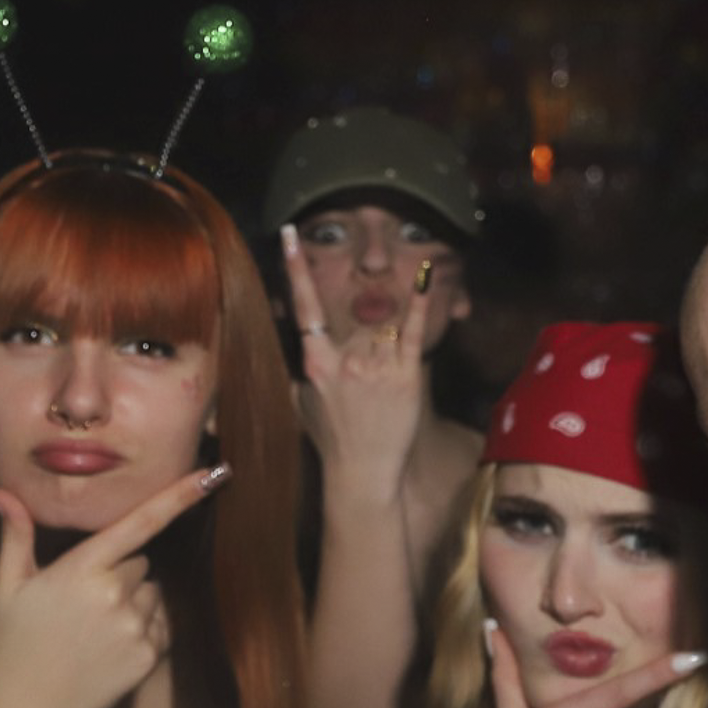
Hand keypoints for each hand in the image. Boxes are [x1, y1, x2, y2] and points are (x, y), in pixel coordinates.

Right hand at [0, 468, 217, 707]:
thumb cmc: (12, 647)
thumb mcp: (5, 588)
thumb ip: (14, 535)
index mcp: (82, 569)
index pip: (140, 522)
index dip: (180, 495)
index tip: (214, 473)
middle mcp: (114, 595)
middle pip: (140, 561)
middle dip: (119, 571)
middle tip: (82, 601)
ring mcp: (135, 628)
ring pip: (153, 593)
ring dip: (134, 601)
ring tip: (93, 628)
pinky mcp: (149, 656)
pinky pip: (160, 625)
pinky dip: (143, 630)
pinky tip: (109, 647)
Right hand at [280, 224, 431, 489]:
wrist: (363, 472)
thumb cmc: (331, 438)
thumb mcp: (299, 401)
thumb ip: (297, 369)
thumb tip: (282, 350)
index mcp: (315, 362)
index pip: (304, 306)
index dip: (295, 268)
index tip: (291, 234)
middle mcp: (345, 359)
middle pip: (357, 323)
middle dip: (362, 343)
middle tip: (363, 385)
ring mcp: (377, 365)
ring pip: (382, 331)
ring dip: (384, 349)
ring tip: (380, 390)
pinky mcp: (407, 374)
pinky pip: (413, 331)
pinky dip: (420, 304)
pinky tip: (425, 277)